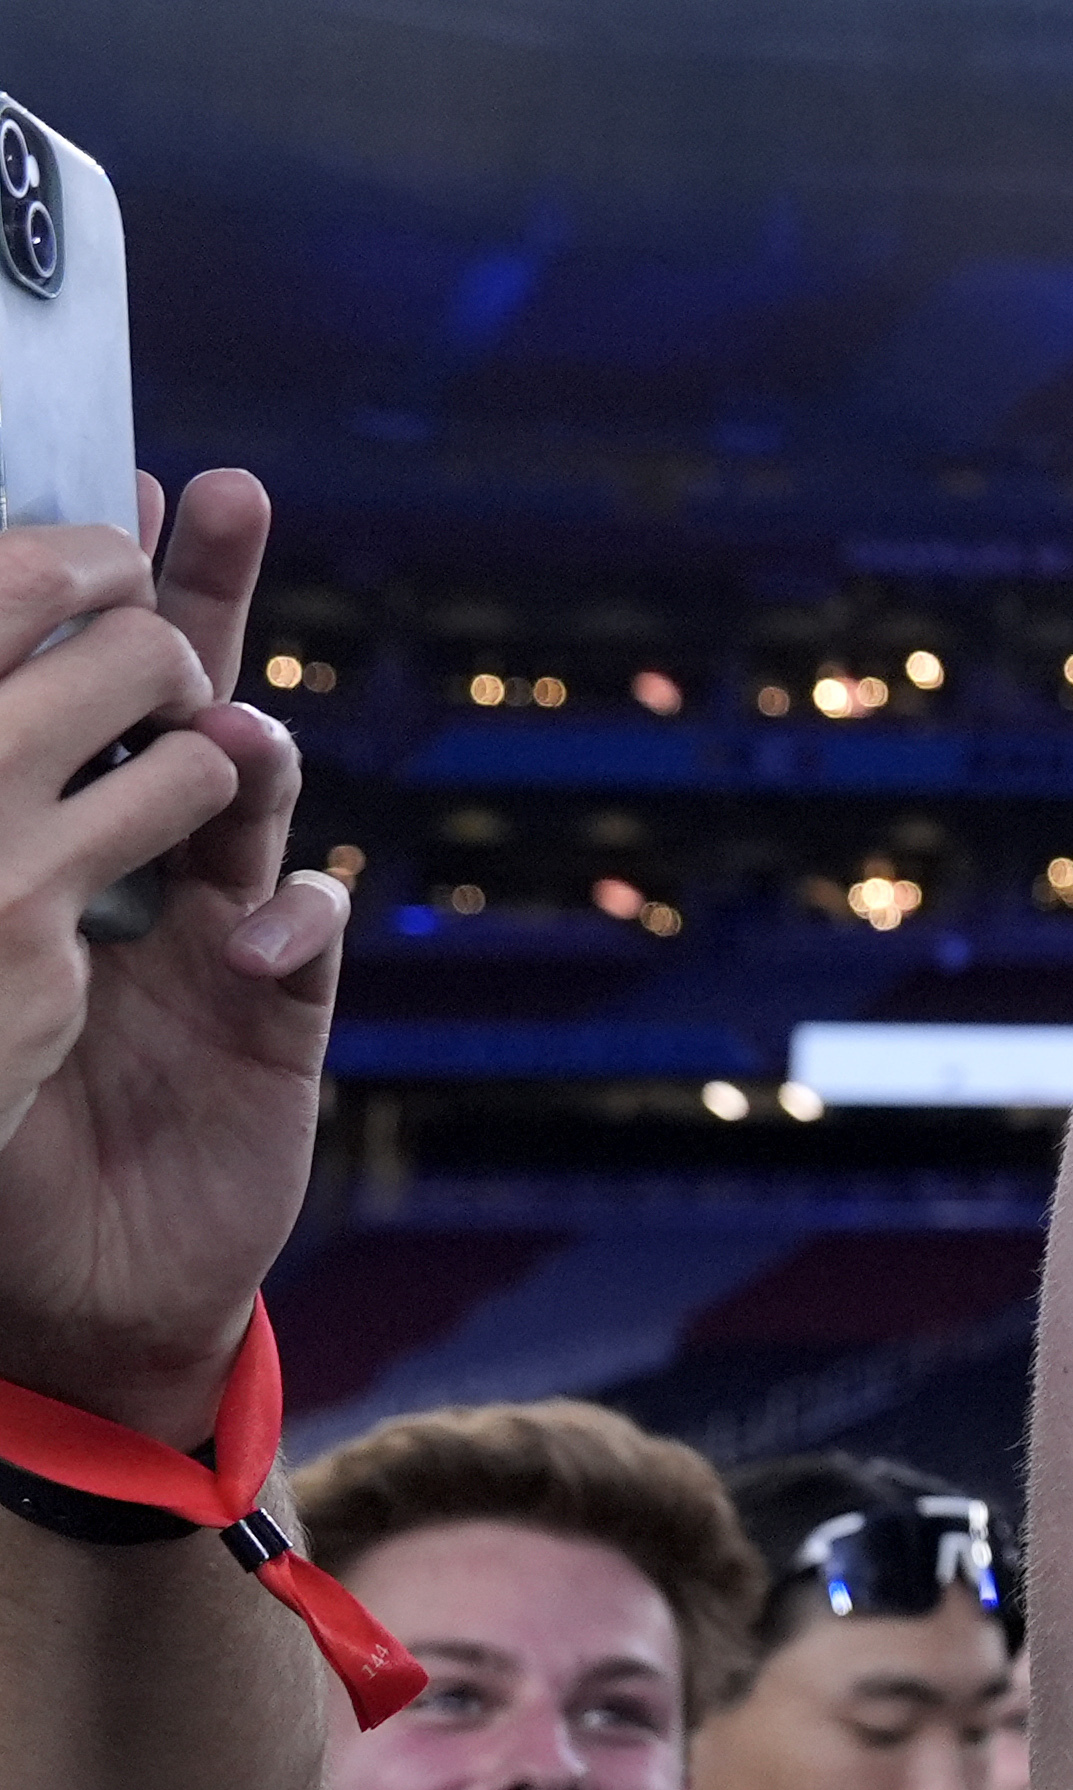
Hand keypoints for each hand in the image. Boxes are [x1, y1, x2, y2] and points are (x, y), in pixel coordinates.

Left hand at [0, 473, 350, 1441]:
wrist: (70, 1305)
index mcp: (53, 851)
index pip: (77, 694)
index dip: (96, 592)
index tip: (109, 483)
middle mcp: (141, 872)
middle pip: (184, 702)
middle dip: (207, 597)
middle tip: (223, 492)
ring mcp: (217, 940)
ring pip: (252, 804)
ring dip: (249, 757)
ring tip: (234, 729)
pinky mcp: (276, 1022)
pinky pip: (303, 945)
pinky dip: (290, 923)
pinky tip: (252, 932)